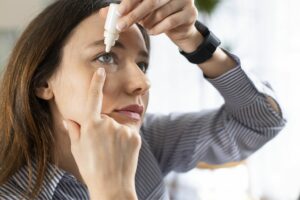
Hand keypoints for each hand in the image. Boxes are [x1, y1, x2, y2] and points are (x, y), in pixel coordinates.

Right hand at [64, 68, 139, 199]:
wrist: (112, 187)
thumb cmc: (91, 168)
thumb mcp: (77, 150)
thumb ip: (74, 130)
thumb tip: (68, 119)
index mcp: (91, 125)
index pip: (93, 98)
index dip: (97, 83)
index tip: (101, 70)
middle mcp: (108, 124)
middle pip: (106, 119)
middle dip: (104, 129)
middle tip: (102, 148)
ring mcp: (123, 129)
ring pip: (118, 126)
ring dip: (116, 135)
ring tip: (112, 152)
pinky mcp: (136, 136)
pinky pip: (129, 132)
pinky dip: (126, 140)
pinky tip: (122, 153)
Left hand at [116, 0, 201, 51]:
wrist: (181, 28)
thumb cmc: (159, 15)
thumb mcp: (144, 10)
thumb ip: (131, 8)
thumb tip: (111, 13)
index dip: (130, 2)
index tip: (119, 12)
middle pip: (151, 2)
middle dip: (134, 15)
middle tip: (121, 26)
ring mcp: (185, 0)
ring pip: (160, 14)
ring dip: (148, 24)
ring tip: (145, 27)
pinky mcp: (190, 13)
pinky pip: (169, 22)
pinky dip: (157, 29)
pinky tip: (152, 31)